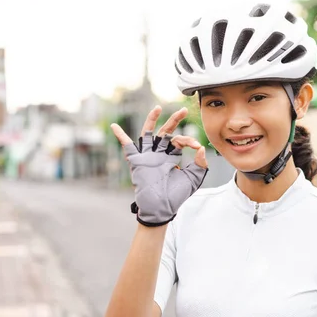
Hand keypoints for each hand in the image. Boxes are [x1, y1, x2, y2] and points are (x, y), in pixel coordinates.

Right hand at [111, 106, 207, 226]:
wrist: (162, 208)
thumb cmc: (176, 196)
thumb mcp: (193, 179)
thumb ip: (200, 165)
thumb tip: (202, 148)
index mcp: (171, 157)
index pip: (179, 140)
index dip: (189, 140)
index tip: (197, 145)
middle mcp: (159, 154)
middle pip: (165, 132)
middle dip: (174, 120)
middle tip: (183, 110)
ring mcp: (148, 156)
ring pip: (148, 133)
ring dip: (152, 120)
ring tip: (158, 108)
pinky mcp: (137, 161)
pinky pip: (127, 146)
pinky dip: (120, 136)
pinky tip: (115, 126)